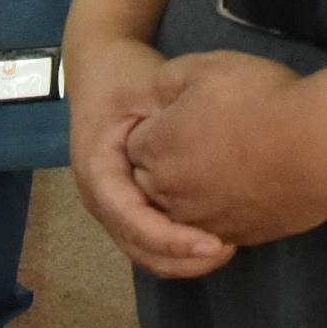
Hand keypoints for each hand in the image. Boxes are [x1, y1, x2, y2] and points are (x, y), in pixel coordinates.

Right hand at [67, 31, 233, 279]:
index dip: (170, 238)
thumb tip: (204, 142)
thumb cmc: (124, 75)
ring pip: (145, 251)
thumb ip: (172, 112)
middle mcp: (99, 197)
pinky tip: (215, 237)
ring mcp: (112, 205)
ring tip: (227, 248)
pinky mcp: (129, 205)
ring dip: (182, 260)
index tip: (214, 241)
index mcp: (97, 169)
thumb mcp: (147, 84)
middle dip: (181, 258)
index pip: (130, 218)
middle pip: (137, 246)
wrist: (102, 67)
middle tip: (229, 249)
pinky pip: (151, 240)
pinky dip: (179, 249)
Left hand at [124, 49, 326, 249]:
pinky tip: (242, 185)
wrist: (322, 146)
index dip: (156, 127)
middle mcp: (173, 194)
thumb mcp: (205, 67)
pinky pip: (215, 226)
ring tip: (221, 161)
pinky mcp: (241, 236)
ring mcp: (207, 221)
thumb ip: (166, 82)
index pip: (134, 144)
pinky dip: (220, 209)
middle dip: (165, 161)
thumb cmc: (261, 100)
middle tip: (200, 137)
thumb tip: (155, 97)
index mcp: (158, 151)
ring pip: (181, 209)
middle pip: (151, 181)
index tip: (180, 114)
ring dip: (191, 189)